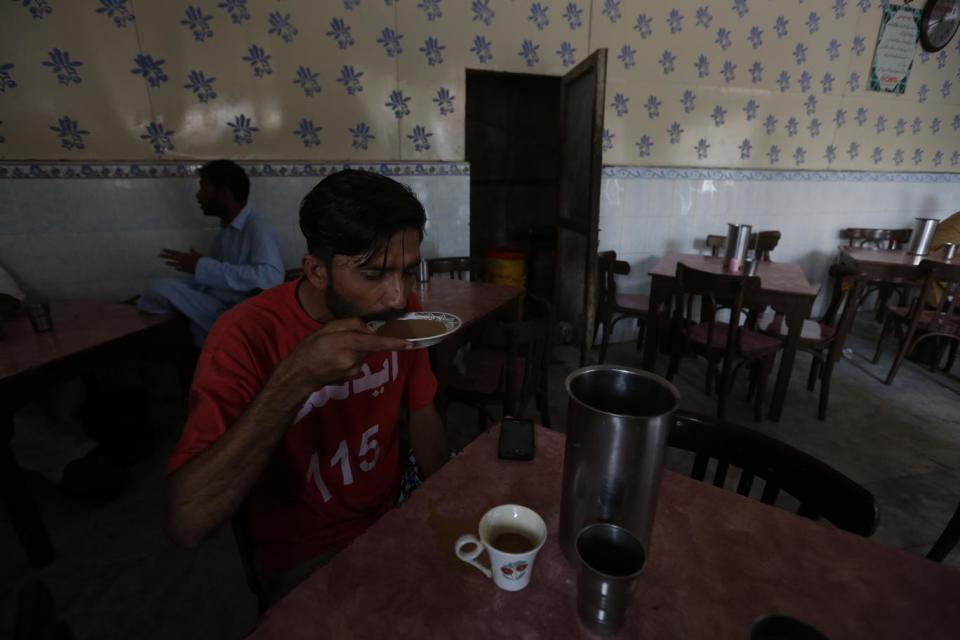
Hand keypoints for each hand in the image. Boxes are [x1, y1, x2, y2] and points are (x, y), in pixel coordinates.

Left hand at [160, 247, 202, 273]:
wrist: (202, 266)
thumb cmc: (200, 259)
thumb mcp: (197, 253)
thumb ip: (192, 250)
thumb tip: (190, 246)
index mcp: (184, 255)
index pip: (174, 252)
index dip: (168, 251)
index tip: (162, 250)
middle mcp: (181, 259)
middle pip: (172, 257)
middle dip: (165, 256)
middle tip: (158, 255)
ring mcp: (182, 265)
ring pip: (174, 263)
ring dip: (169, 263)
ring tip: (165, 262)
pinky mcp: (185, 270)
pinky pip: (180, 269)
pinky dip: (178, 269)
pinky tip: (175, 269)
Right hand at [275, 318, 412, 391]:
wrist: (300, 374)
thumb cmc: (310, 348)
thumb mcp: (326, 328)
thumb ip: (350, 325)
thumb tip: (368, 329)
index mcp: (347, 344)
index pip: (375, 342)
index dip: (394, 343)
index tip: (409, 342)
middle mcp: (353, 359)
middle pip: (370, 346)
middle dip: (365, 340)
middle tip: (344, 338)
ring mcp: (353, 371)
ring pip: (364, 354)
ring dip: (356, 349)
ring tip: (335, 350)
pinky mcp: (352, 377)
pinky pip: (358, 362)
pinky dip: (351, 358)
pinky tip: (335, 360)